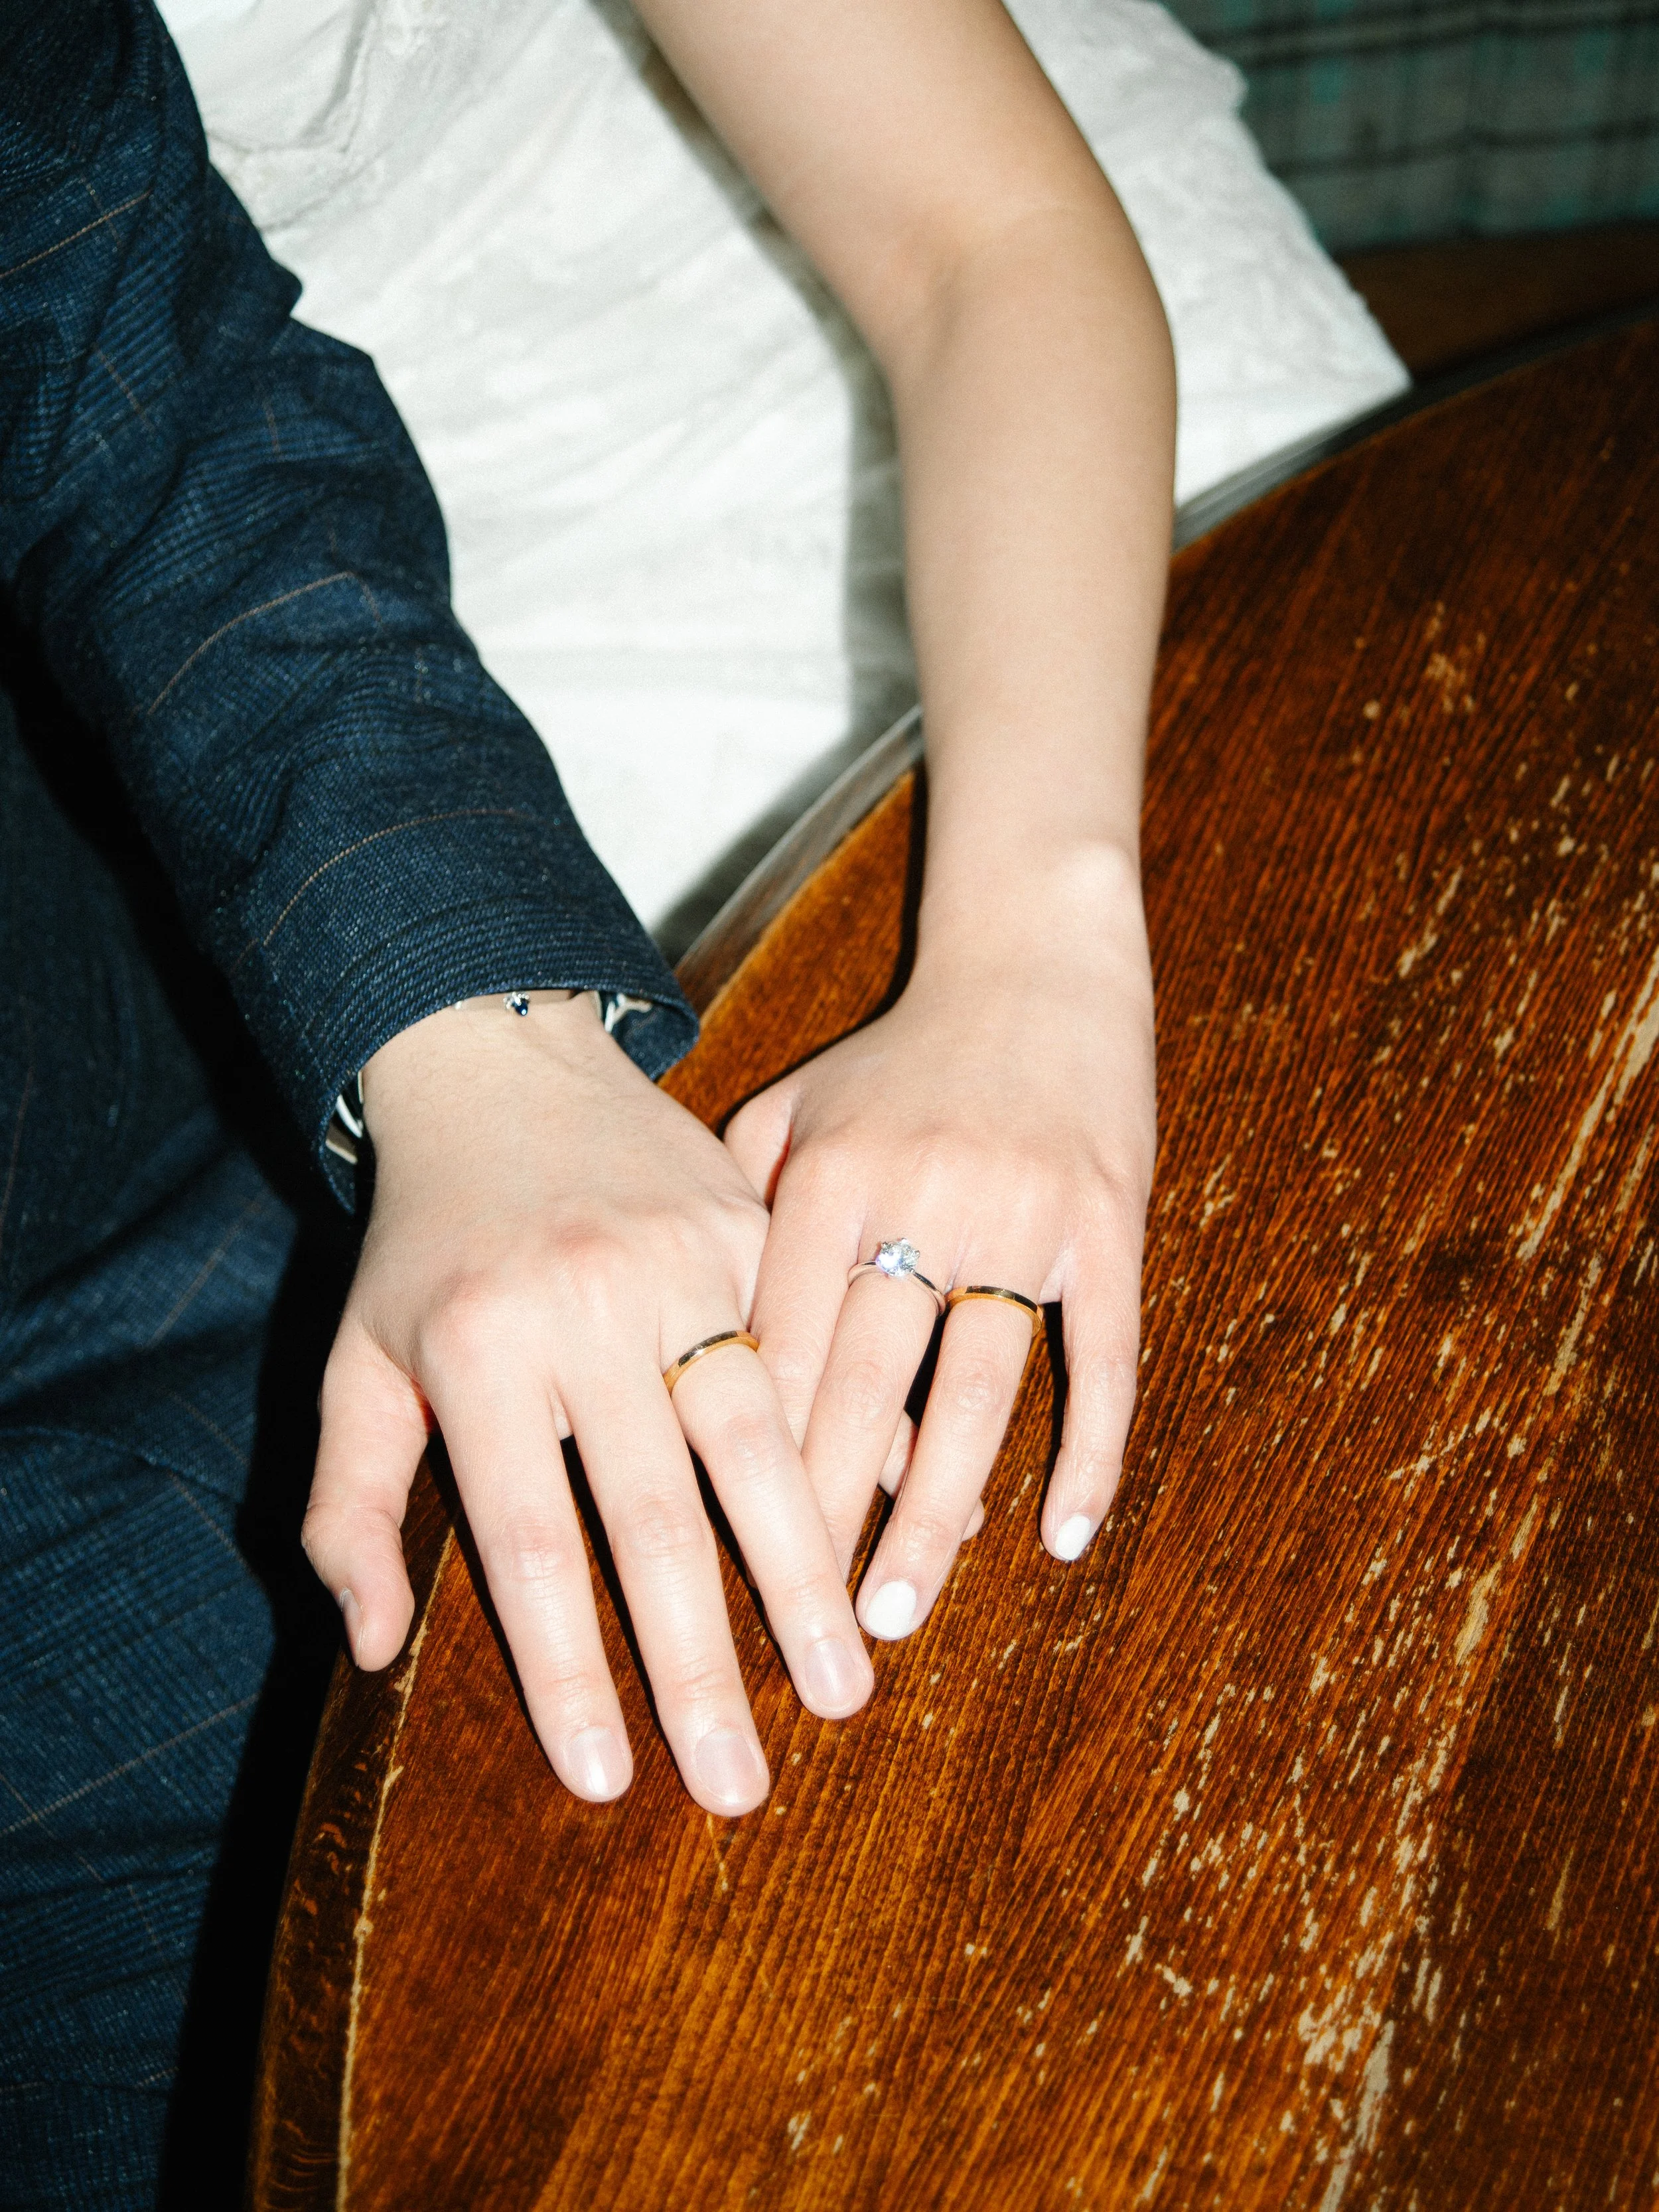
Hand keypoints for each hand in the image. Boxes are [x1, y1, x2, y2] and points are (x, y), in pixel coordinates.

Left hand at [301, 991, 872, 1816]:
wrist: (503, 1066)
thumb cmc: (423, 1243)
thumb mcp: (354, 1363)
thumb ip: (349, 1508)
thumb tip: (372, 1653)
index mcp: (479, 1349)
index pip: (532, 1542)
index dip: (571, 1669)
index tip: (607, 1779)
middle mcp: (587, 1309)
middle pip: (657, 1515)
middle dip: (704, 1662)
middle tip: (743, 1783)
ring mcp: (683, 1264)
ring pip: (760, 1442)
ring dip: (806, 1574)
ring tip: (845, 1682)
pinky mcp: (751, 1233)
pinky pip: (816, 1360)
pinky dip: (863, 1449)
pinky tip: (912, 1526)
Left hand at [726, 847, 1153, 1639]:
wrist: (1036, 966)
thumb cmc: (896, 1059)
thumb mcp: (795, 1107)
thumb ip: (736, 1209)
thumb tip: (683, 1335)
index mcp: (825, 1174)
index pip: (774, 1345)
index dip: (745, 1461)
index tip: (716, 1561)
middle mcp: (917, 1194)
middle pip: (865, 1387)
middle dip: (828, 1518)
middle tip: (804, 1630)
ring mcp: (1021, 1212)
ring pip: (975, 1392)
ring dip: (939, 1512)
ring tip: (903, 1610)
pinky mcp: (1108, 1223)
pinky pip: (1099, 1359)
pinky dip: (1085, 1453)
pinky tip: (1060, 1537)